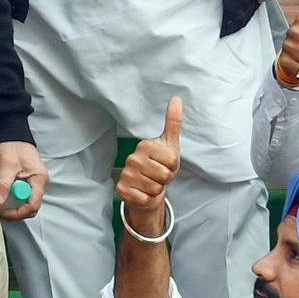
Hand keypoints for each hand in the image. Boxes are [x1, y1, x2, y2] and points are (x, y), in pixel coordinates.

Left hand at [0, 139, 47, 219]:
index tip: (4, 211)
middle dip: (16, 212)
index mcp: (39, 179)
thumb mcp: (6, 165)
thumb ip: (4, 184)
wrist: (13, 134)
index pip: (33, 205)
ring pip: (27, 202)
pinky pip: (23, 196)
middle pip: (31, 206)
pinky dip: (13, 199)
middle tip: (0, 209)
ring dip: (14, 206)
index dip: (18, 212)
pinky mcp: (28, 182)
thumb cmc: (12, 145)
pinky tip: (4, 196)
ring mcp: (35, 183)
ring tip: (0, 202)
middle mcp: (40, 183)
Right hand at [116, 96, 182, 237]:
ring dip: (157, 189)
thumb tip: (176, 98)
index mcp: (145, 145)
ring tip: (151, 183)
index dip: (173, 166)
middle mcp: (132, 158)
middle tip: (158, 176)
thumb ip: (173, 122)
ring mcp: (125, 174)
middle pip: (164, 176)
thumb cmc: (161, 164)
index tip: (165, 164)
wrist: (147, 187)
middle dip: (165, 179)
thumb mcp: (170, 144)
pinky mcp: (122, 189)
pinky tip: (143, 192)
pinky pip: (145, 198)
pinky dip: (147, 199)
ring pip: (155, 188)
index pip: (172, 161)